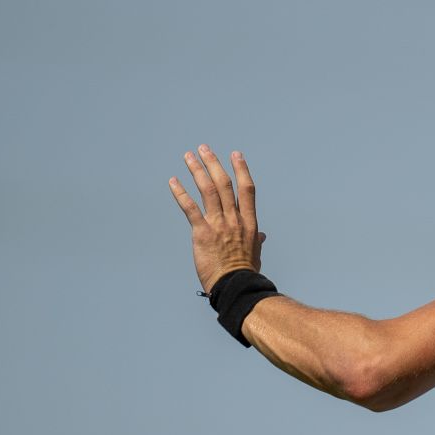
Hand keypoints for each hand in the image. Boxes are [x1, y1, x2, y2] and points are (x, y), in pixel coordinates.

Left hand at [169, 145, 265, 292]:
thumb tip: (262, 236)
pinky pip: (190, 208)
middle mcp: (234, 219)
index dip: (241, 170)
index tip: (235, 155)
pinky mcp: (202, 232)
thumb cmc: (245, 272)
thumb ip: (256, 241)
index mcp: (249, 223)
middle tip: (204, 148)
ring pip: (208, 190)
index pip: (247, 189)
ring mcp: (219, 225)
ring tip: (188, 156)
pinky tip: (173, 181)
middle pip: (224, 184)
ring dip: (197, 170)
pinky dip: (180, 193)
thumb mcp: (255, 253)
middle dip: (214, 163)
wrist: (235, 285)